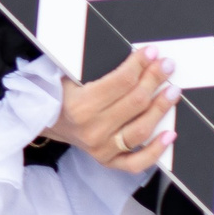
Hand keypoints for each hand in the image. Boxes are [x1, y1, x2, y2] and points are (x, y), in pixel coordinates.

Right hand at [42, 46, 176, 171]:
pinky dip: (156, 150)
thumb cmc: (54, 94)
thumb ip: (92, 66)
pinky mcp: (107, 161)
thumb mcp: (65, 74)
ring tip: (173, 91)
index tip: (151, 52)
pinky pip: (137, 162)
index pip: (121, 82)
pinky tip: (169, 134)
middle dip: (154, 80)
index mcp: (79, 105)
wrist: (41, 122)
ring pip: (140, 129)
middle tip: (167, 66)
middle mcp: (92, 130)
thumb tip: (130, 56)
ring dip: (160, 108)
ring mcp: (101, 148)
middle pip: (134, 102)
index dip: (139, 64)